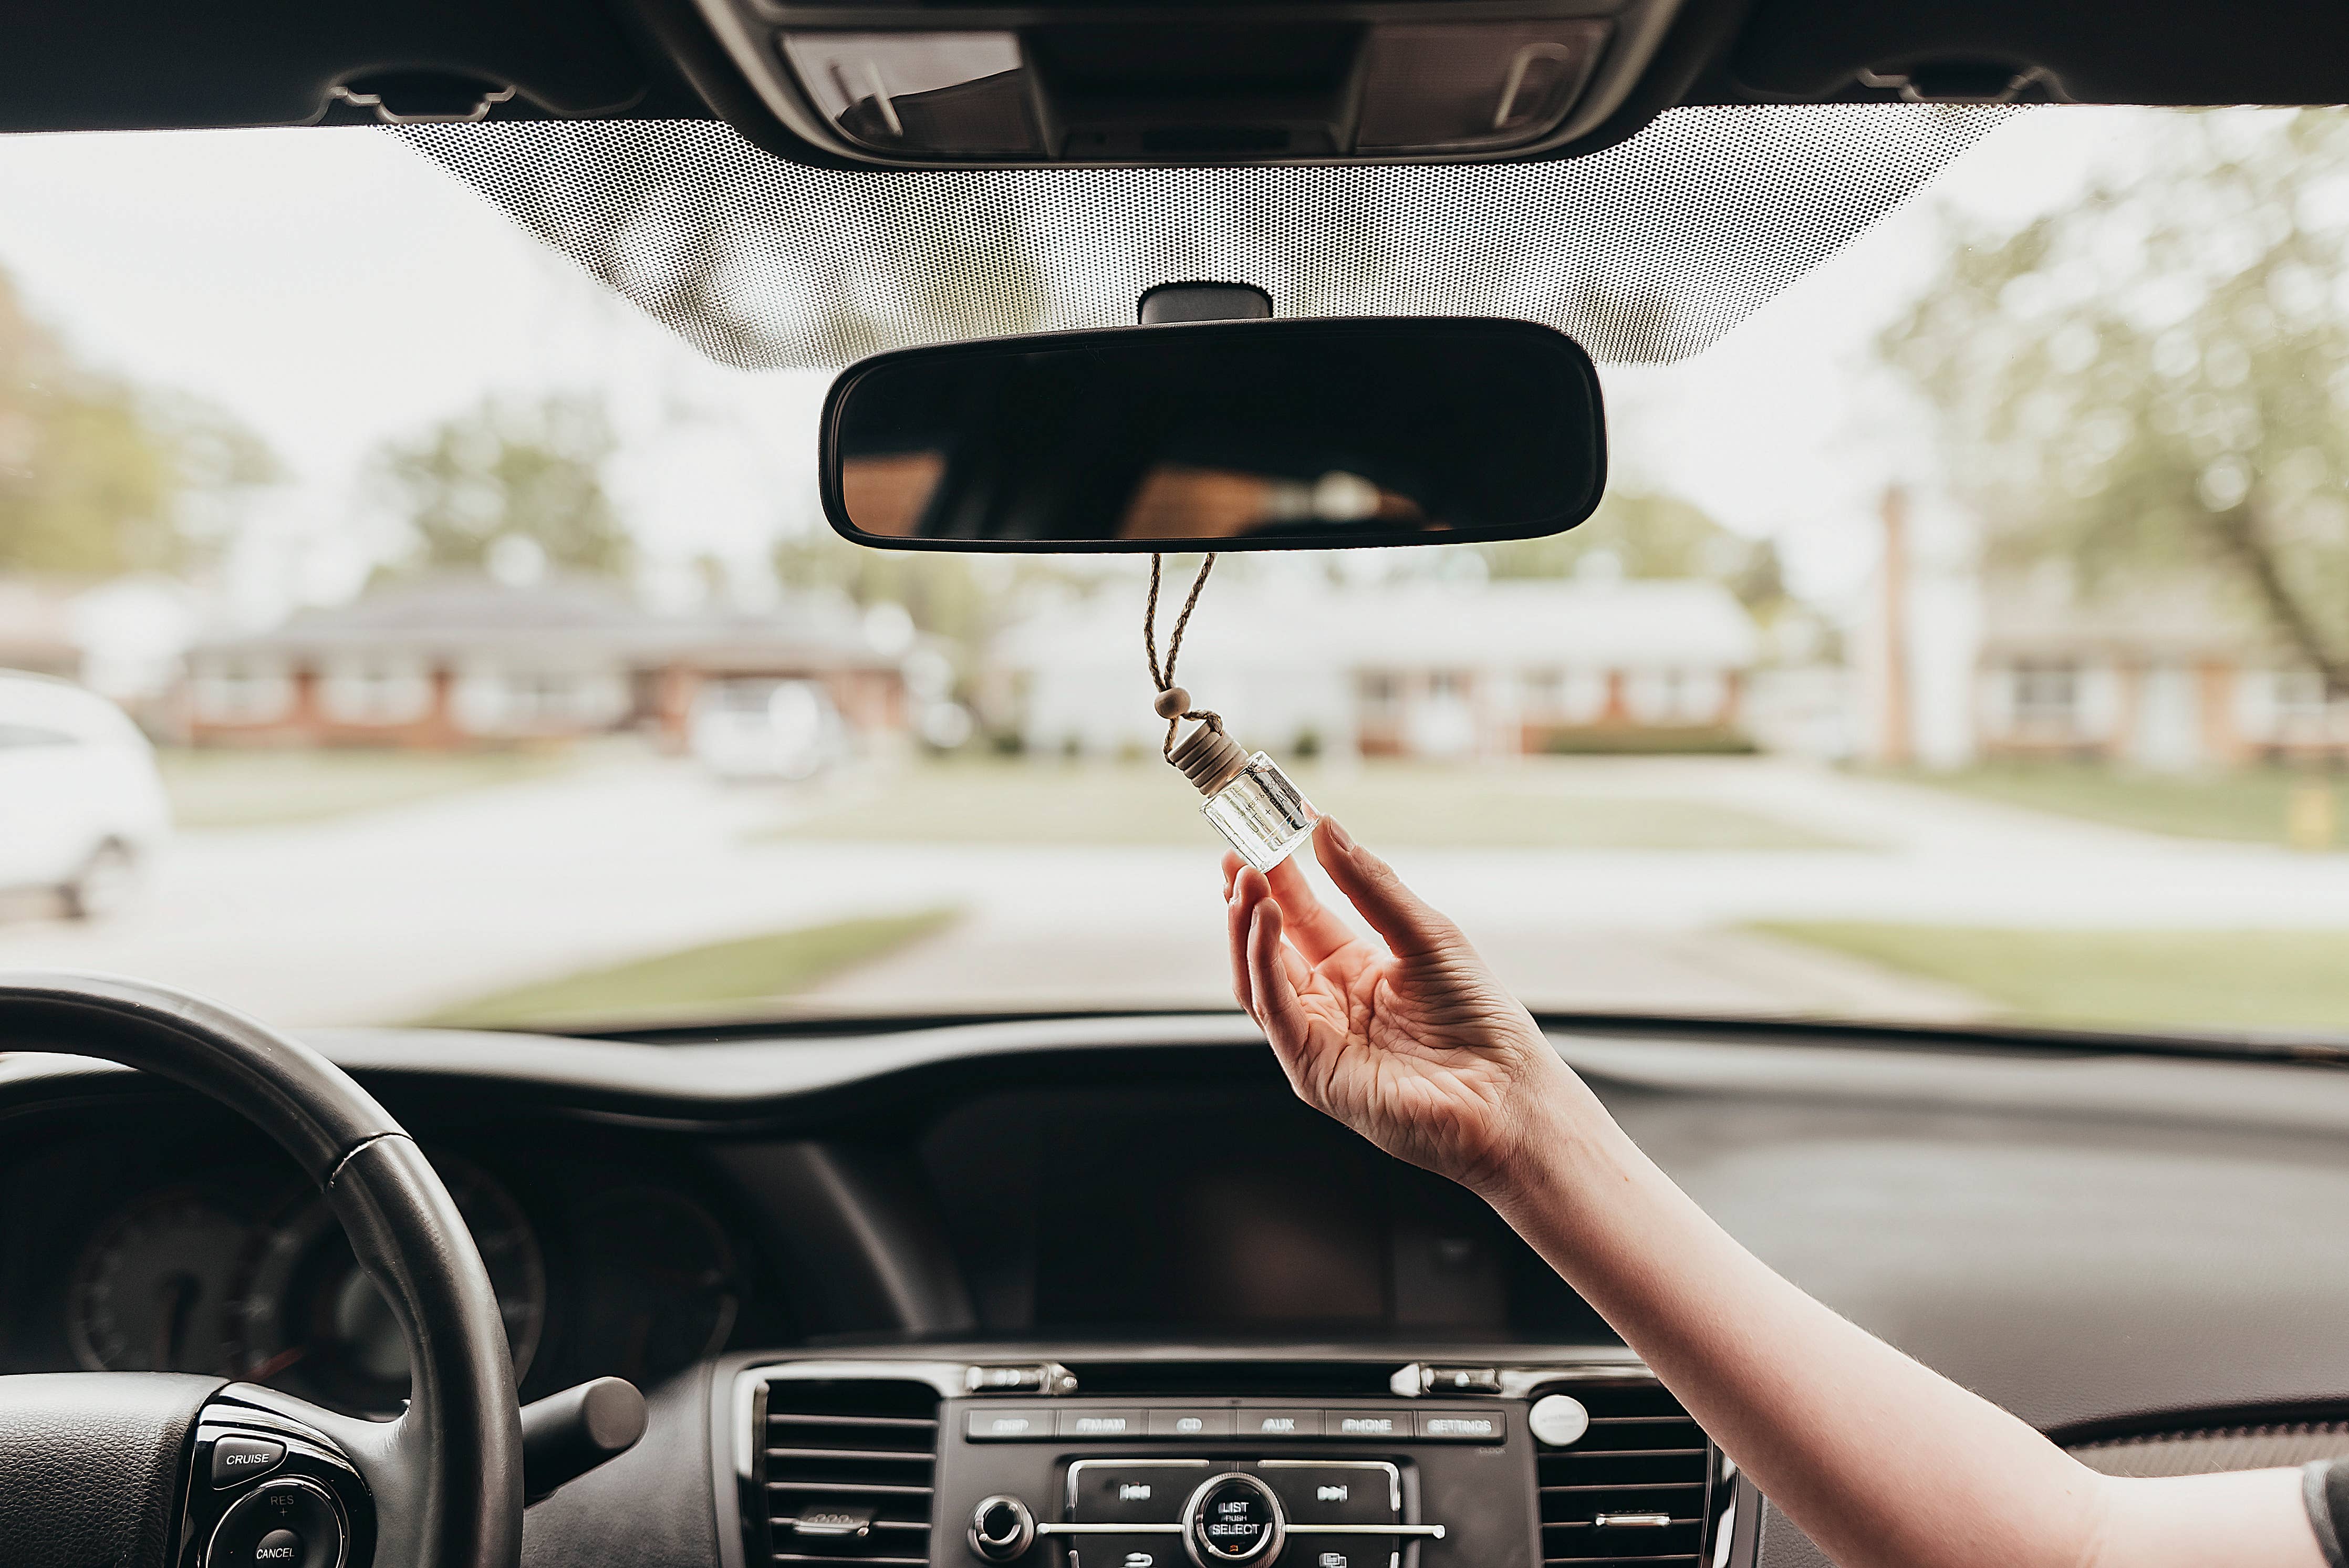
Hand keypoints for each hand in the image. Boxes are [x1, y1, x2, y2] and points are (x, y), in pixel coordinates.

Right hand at [1223, 817, 1574, 1200]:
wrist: (1507, 1093)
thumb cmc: (1481, 1019)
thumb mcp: (1426, 933)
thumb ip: (1370, 884)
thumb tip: (1325, 826)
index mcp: (1357, 971)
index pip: (1300, 916)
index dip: (1276, 878)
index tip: (1257, 833)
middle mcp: (1330, 1004)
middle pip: (1268, 946)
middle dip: (1246, 900)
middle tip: (1234, 855)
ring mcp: (1317, 1039)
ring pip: (1258, 978)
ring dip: (1245, 927)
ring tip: (1245, 881)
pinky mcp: (1313, 1071)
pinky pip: (1274, 1011)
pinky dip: (1262, 964)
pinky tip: (1265, 920)